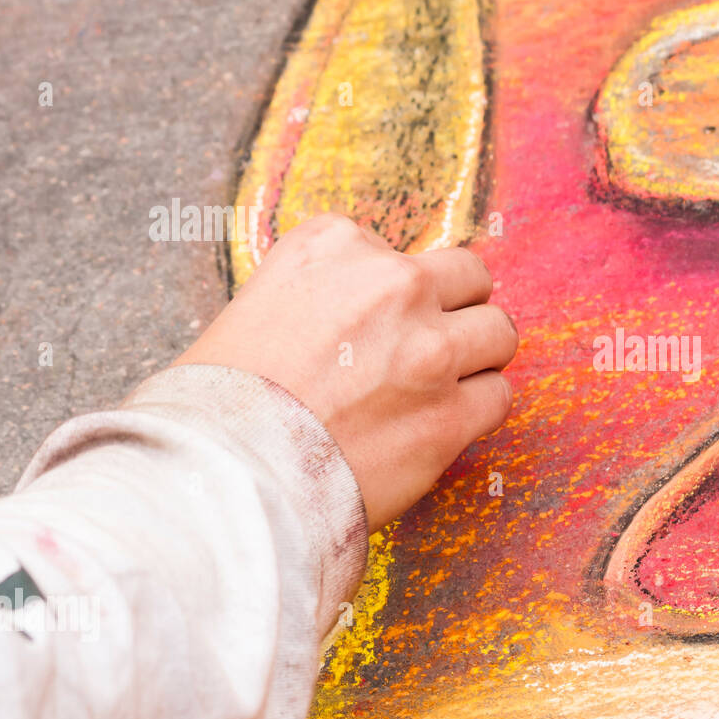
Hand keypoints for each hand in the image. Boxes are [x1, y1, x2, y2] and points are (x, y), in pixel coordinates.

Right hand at [175, 213, 517, 530]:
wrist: (220, 473)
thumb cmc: (223, 400)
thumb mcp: (261, 302)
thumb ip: (331, 291)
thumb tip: (380, 313)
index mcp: (336, 245)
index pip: (402, 254)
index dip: (393, 298)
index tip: (367, 334)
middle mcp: (392, 284)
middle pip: (471, 279)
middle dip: (455, 313)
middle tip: (426, 353)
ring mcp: (428, 349)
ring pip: (499, 333)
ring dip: (476, 359)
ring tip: (436, 390)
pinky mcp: (449, 415)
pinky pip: (498, 396)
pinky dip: (476, 411)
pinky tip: (437, 427)